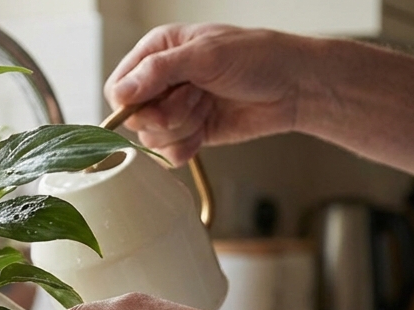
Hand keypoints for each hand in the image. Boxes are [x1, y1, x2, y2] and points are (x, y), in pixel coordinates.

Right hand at [104, 24, 317, 163]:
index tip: (159, 99)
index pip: (118, 86)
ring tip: (207, 108)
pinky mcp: (190, 133)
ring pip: (152, 139)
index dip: (132, 101)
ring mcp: (176, 109)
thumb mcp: (206, 55)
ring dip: (183, 129)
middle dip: (166, 114)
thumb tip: (121, 92)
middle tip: (196, 97)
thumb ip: (158, 72)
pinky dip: (189, 147)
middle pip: (134, 117)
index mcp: (158, 51)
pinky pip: (170, 154)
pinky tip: (208, 130)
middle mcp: (162, 81)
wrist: (294, 87)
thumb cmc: (258, 58)